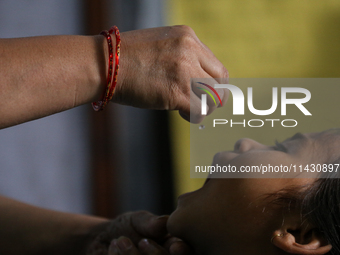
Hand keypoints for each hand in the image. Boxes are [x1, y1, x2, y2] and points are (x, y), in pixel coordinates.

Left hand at [87, 211, 192, 254]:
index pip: (187, 251)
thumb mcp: (137, 220)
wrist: (100, 241)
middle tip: (141, 241)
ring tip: (119, 241)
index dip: (184, 251)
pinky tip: (113, 248)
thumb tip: (164, 222)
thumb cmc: (125, 228)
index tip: (175, 246)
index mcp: (174, 248)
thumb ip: (150, 222)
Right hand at [113, 25, 228, 122]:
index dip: (213, 83)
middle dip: (214, 96)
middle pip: (220, 80)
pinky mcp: (176, 91)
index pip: (215, 65)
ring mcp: (185, 70)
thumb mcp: (160, 45)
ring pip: (214, 97)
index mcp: (188, 37)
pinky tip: (181, 114)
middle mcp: (190, 50)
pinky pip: (200, 110)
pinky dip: (195, 116)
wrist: (104, 64)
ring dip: (204, 107)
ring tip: (186, 109)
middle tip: (200, 104)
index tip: (204, 92)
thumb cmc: (126, 58)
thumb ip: (182, 56)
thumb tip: (196, 76)